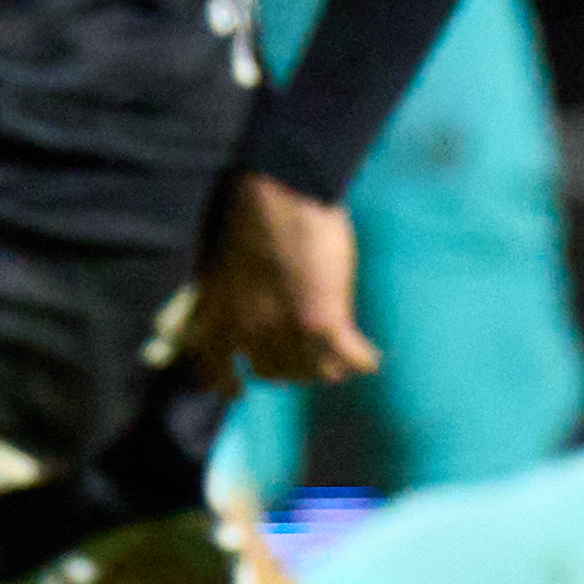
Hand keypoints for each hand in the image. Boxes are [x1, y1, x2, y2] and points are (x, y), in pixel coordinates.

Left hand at [185, 170, 371, 384]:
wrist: (279, 193)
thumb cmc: (242, 211)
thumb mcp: (213, 260)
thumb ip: (220, 293)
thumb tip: (226, 309)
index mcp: (217, 314)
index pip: (214, 368)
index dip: (227, 384)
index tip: (238, 390)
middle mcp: (249, 330)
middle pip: (272, 372)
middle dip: (286, 368)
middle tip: (301, 358)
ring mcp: (288, 328)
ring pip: (312, 371)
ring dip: (324, 367)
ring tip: (337, 360)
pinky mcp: (325, 319)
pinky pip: (349, 356)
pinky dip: (361, 360)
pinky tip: (369, 359)